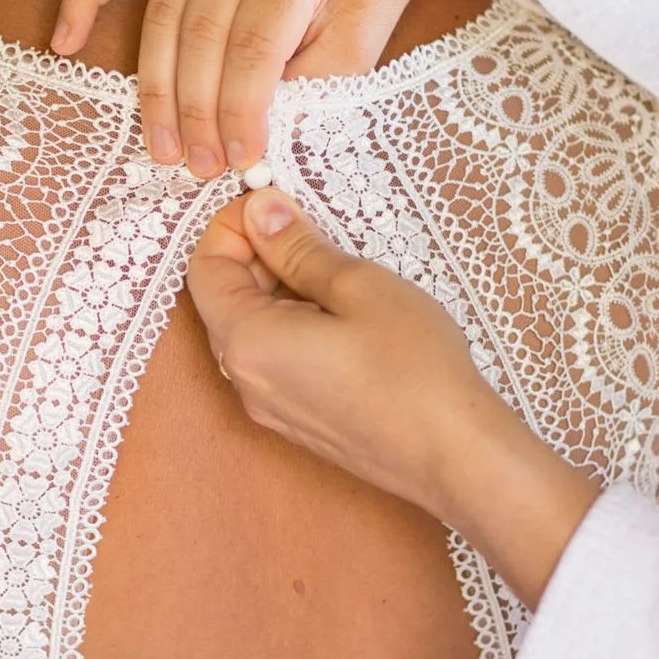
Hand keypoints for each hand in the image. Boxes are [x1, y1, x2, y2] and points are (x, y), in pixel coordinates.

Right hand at [51, 0, 505, 178]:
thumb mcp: (367, 32)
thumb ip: (314, 80)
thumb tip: (257, 136)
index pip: (255, 46)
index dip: (241, 111)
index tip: (240, 160)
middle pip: (201, 32)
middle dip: (196, 110)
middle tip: (198, 167)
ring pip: (164, 11)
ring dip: (156, 85)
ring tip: (163, 144)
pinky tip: (65, 40)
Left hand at [187, 189, 598, 605]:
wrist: (454, 456)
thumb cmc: (414, 368)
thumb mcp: (358, 286)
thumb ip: (298, 248)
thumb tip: (260, 211)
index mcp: (246, 342)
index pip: (203, 268)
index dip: (231, 226)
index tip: (275, 203)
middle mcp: (243, 381)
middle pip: (221, 300)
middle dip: (255, 255)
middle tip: (311, 228)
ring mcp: (269, 408)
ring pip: (249, 330)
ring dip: (276, 290)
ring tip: (332, 270)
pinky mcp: (297, 422)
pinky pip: (272, 360)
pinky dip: (290, 324)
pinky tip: (341, 314)